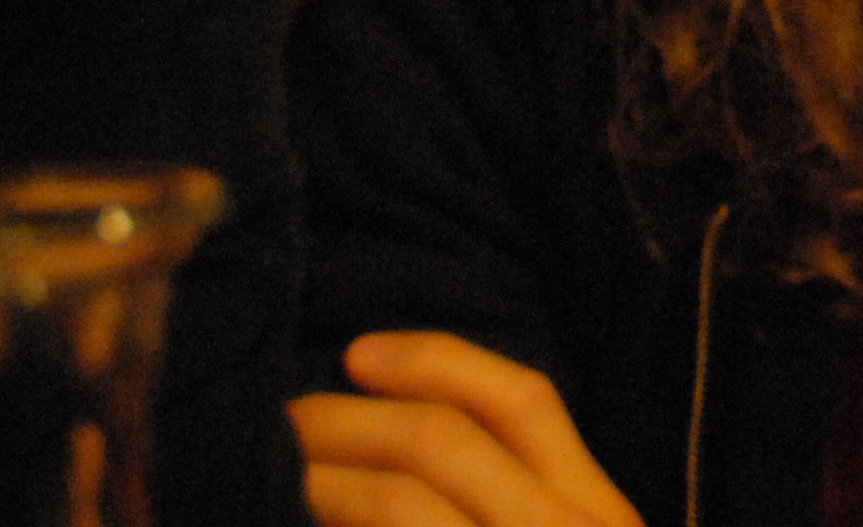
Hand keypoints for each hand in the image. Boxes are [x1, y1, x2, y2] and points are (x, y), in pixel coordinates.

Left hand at [293, 333, 641, 526]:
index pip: (522, 401)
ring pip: (400, 504)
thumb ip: (507, 501)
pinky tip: (296, 522)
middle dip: (346, 420)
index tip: (356, 352)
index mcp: (592, 510)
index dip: (433, 362)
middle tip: (278, 419)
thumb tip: (397, 429)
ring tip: (270, 474)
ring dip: (320, 481)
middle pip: (447, 442)